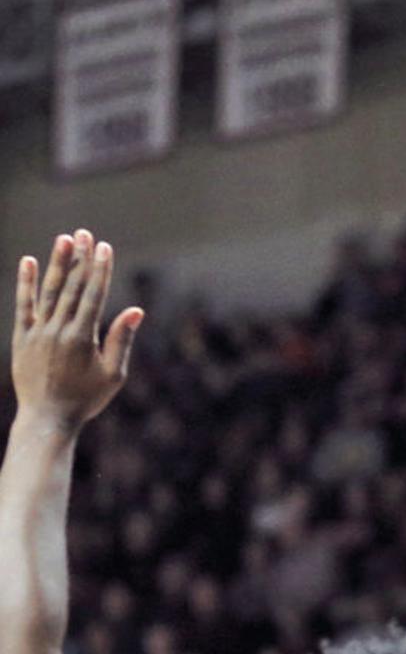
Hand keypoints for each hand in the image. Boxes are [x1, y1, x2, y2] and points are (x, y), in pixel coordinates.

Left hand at [11, 231, 142, 430]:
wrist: (47, 418)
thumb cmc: (86, 399)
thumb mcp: (113, 375)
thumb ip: (121, 340)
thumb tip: (135, 311)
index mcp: (83, 338)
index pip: (93, 296)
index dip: (100, 270)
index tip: (104, 248)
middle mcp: (58, 330)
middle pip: (71, 288)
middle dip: (80, 259)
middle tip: (85, 234)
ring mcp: (38, 332)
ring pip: (49, 291)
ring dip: (56, 264)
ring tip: (63, 239)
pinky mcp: (22, 337)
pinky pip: (24, 305)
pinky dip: (26, 284)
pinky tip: (29, 262)